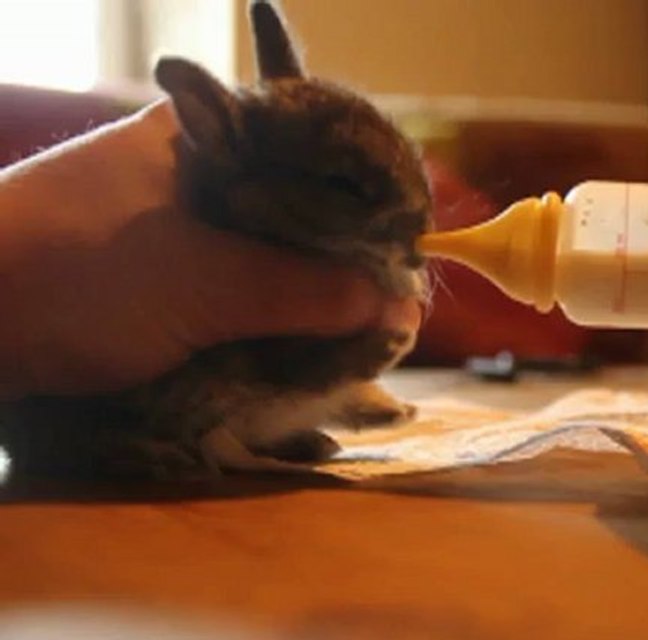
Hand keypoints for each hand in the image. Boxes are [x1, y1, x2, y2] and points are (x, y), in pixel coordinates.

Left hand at [0, 101, 419, 398]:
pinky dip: (269, 311)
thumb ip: (306, 291)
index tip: (408, 252)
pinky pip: (235, 281)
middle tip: (388, 305)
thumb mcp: (206, 285)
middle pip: (299, 204)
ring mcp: (175, 216)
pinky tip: (298, 341)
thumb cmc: (80, 276)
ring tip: (356, 331)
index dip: (371, 200)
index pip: (320, 148)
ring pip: (268, 247)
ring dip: (308, 291)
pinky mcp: (157, 266)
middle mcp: (199, 166)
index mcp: (211, 132)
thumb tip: (402, 304)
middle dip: (345, 257)